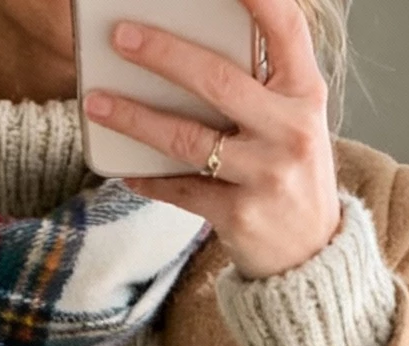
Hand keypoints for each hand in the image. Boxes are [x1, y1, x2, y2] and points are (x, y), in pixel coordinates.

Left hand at [84, 0, 340, 280]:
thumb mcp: (292, 120)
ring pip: (188, 139)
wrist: (311, 255)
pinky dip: (149, 179)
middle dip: (163, 54)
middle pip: (218, 80)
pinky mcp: (240, 215)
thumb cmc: (291, 171)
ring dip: (134, 119)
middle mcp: (291, 130)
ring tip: (97, 102)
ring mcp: (266, 175)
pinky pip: (181, 189)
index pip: (286, 28)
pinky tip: (126, 170)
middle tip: (120, 36)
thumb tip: (182, 51)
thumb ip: (258, 85)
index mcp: (306, 93)